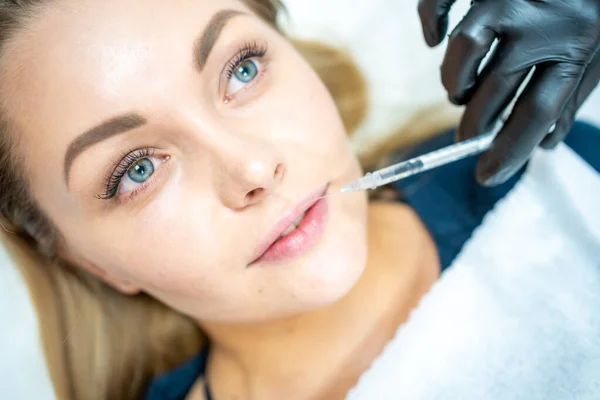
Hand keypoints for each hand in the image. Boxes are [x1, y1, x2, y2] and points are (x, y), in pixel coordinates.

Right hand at [418, 0, 599, 185]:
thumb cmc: (594, 10)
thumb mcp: (598, 55)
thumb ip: (572, 97)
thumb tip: (542, 144)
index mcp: (576, 46)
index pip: (536, 113)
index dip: (507, 151)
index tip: (487, 175)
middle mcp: (539, 23)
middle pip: (493, 89)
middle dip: (474, 126)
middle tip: (468, 136)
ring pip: (464, 49)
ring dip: (455, 83)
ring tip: (461, 92)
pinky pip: (440, 2)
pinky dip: (430, 24)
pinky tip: (435, 41)